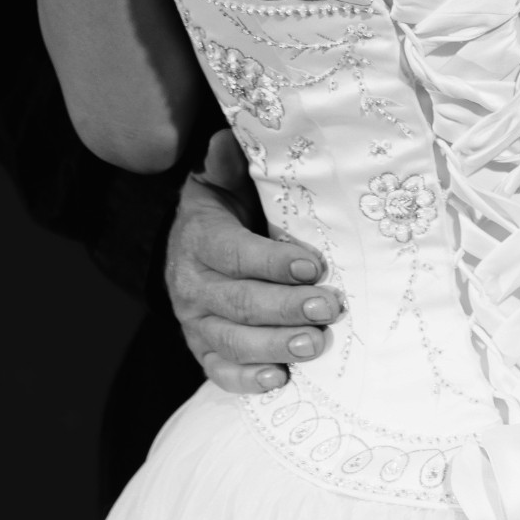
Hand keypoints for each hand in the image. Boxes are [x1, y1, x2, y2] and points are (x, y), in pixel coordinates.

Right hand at [164, 130, 343, 393]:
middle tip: (330, 307)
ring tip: (316, 343)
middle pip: (238, 302)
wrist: (188, 244)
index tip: (315, 264)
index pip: (235, 253)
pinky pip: (220, 372)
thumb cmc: (224, 209)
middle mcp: (190, 285)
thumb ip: (228, 163)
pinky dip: (248, 380)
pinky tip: (281, 379)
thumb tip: (225, 139)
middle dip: (287, 307)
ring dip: (276, 345)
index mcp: (198, 238)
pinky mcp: (203, 349)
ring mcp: (194, 322)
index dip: (273, 262)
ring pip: (232, 341)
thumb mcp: (222, 180)